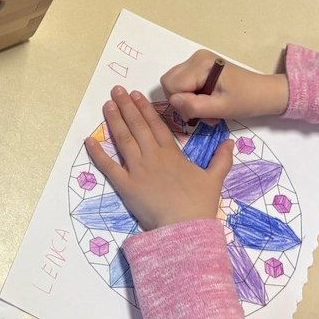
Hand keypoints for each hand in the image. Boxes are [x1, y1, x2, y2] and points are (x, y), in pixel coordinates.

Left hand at [86, 86, 232, 230]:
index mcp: (172, 154)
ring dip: (114, 121)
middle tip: (116, 90)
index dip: (145, 108)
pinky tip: (88, 140)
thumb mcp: (215, 179)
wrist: (185, 228)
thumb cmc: (199, 205)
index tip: (136, 94)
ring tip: (107, 105)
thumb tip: (230, 141)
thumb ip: (221, 159)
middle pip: (137, 127)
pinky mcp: (125, 186)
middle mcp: (152, 157)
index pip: (156, 125)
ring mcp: (137, 170)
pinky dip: (97, 153)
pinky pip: (109, 166)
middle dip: (126, 106)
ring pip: (123, 140)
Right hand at [160, 50, 287, 125]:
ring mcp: (197, 60)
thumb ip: (194, 106)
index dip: (182, 104)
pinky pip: (183, 82)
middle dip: (182, 101)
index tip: (201, 113)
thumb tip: (173, 101)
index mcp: (200, 64)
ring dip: (187, 100)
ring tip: (207, 108)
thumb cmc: (246, 101)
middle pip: (169, 83)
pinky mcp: (199, 66)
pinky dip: (191, 95)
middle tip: (203, 113)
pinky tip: (207, 101)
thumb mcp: (221, 109)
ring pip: (174, 84)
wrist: (265, 93)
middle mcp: (195, 58)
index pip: (171, 86)